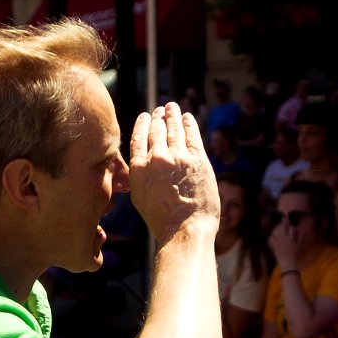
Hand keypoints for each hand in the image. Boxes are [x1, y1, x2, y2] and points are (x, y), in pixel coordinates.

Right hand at [128, 103, 218, 245]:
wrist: (185, 229)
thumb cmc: (162, 220)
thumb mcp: (139, 198)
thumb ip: (139, 176)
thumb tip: (141, 163)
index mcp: (139, 168)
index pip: (139, 138)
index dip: (142, 124)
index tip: (145, 116)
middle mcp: (157, 158)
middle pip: (156, 130)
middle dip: (158, 117)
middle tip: (160, 110)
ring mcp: (178, 157)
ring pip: (174, 129)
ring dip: (173, 115)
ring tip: (172, 107)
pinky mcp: (198, 159)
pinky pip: (192, 135)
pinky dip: (188, 123)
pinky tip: (187, 117)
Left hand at [268, 222, 299, 269]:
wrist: (288, 261)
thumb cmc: (294, 254)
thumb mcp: (299, 245)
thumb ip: (300, 237)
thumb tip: (301, 231)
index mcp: (291, 238)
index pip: (291, 228)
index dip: (291, 228)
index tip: (291, 231)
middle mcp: (285, 239)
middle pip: (282, 227)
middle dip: (283, 227)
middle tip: (283, 229)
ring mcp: (279, 242)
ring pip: (276, 231)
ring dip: (277, 231)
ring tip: (278, 233)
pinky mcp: (275, 245)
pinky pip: (271, 238)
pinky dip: (272, 237)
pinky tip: (274, 238)